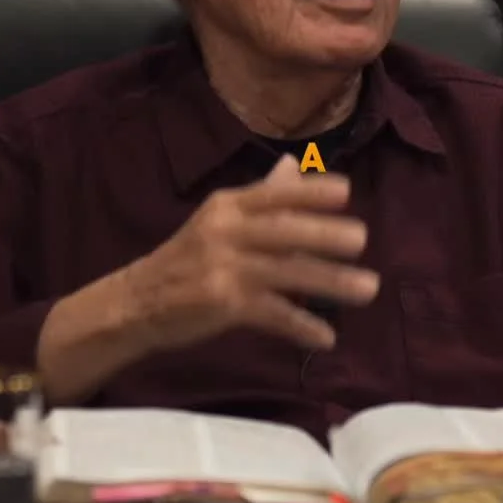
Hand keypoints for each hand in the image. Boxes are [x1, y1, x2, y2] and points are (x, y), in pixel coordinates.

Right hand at [126, 154, 377, 353]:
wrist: (136, 302)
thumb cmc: (187, 258)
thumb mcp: (218, 220)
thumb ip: (260, 197)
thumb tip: (294, 164)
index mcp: (227, 205)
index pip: (272, 193)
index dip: (309, 191)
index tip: (346, 192)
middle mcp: (225, 231)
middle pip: (283, 230)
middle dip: (325, 234)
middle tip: (363, 239)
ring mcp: (223, 268)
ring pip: (286, 272)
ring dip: (330, 282)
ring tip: (367, 288)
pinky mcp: (222, 304)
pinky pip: (272, 314)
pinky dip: (302, 326)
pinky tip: (327, 337)